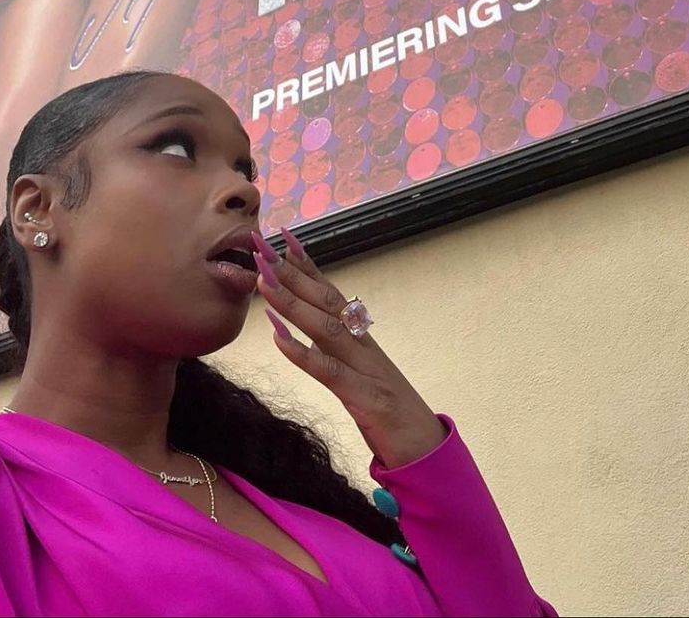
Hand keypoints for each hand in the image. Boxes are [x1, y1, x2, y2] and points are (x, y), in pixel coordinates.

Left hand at [253, 229, 445, 468]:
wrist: (425, 450)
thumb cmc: (388, 415)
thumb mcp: (358, 377)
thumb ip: (335, 354)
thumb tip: (303, 337)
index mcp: (362, 339)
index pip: (332, 293)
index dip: (308, 266)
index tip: (285, 239)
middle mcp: (364, 345)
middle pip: (327, 301)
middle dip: (293, 272)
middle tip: (264, 247)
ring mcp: (366, 369)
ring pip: (326, 328)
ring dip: (293, 303)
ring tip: (264, 281)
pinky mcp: (365, 398)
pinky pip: (330, 372)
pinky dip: (303, 353)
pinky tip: (279, 339)